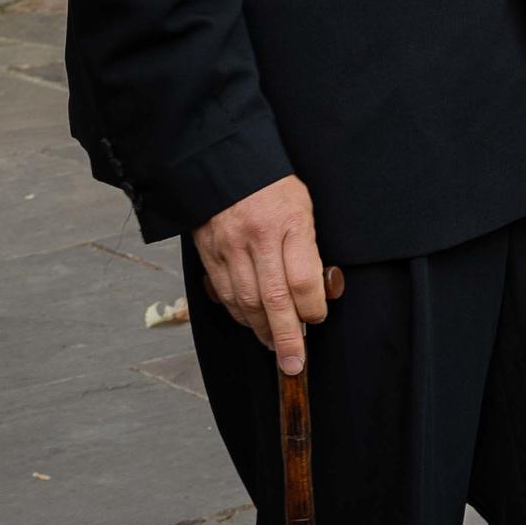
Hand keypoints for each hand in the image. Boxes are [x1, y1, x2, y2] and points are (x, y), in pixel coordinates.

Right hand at [193, 173, 332, 374]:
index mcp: (288, 221)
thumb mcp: (302, 207)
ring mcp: (229, 247)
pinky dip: (239, 314)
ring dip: (261, 330)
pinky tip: (252, 322)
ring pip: (245, 303)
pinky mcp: (209, 253)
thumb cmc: (272, 186)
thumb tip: (314, 293)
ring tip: (274, 345)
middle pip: (273, 299)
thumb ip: (307, 248)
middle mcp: (257, 238)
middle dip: (286, 338)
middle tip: (294, 364)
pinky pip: (224, 294)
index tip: (316, 319)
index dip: (311, 308)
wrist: (223, 161)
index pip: (302, 280)